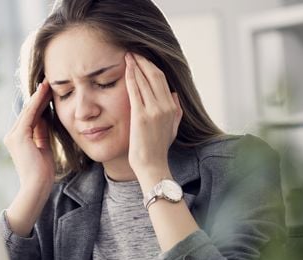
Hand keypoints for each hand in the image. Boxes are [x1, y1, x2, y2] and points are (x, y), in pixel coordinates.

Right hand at [3, 81, 54, 194]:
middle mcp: (12, 136)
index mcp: (18, 140)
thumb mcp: (44, 147)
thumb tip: (45, 117)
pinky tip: (44, 92)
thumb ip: (42, 132)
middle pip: (28, 112)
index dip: (39, 104)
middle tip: (48, 82)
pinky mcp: (18, 136)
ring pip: (28, 111)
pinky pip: (29, 115)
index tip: (48, 92)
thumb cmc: (42, 172)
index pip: (30, 117)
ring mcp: (13, 136)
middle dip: (39, 97)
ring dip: (39, 96)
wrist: (36, 186)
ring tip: (47, 84)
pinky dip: (37, 103)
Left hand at [124, 52, 182, 177]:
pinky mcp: (141, 116)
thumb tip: (175, 94)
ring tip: (128, 56)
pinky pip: (135, 91)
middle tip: (133, 52)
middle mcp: (165, 106)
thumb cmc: (159, 149)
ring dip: (136, 65)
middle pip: (155, 75)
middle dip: (144, 61)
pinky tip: (126, 68)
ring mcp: (153, 111)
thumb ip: (175, 110)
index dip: (152, 66)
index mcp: (172, 107)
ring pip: (145, 80)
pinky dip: (131, 77)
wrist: (152, 165)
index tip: (142, 58)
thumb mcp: (172, 128)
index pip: (162, 80)